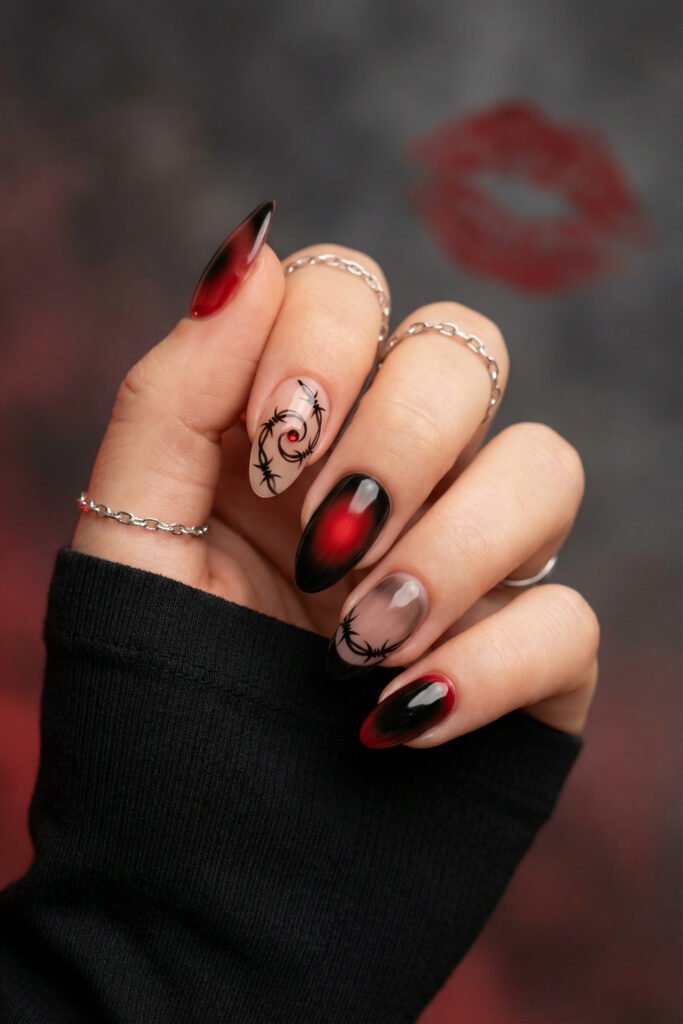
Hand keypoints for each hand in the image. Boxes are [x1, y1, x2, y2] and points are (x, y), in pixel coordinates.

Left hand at [73, 201, 598, 748]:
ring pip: (545, 466)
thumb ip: (175, 391)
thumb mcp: (131, 538)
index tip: (266, 455)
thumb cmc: (153, 704)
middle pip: (465, 354)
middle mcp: (392, 481)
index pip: (351, 290)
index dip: (321, 346)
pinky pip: (570, 616)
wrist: (194, 887)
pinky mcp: (527, 664)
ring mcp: (469, 568)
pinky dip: (488, 663)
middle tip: (320, 545)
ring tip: (356, 642)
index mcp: (292, 436)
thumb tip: (254, 249)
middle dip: (397, 436)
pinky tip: (398, 721)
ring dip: (453, 548)